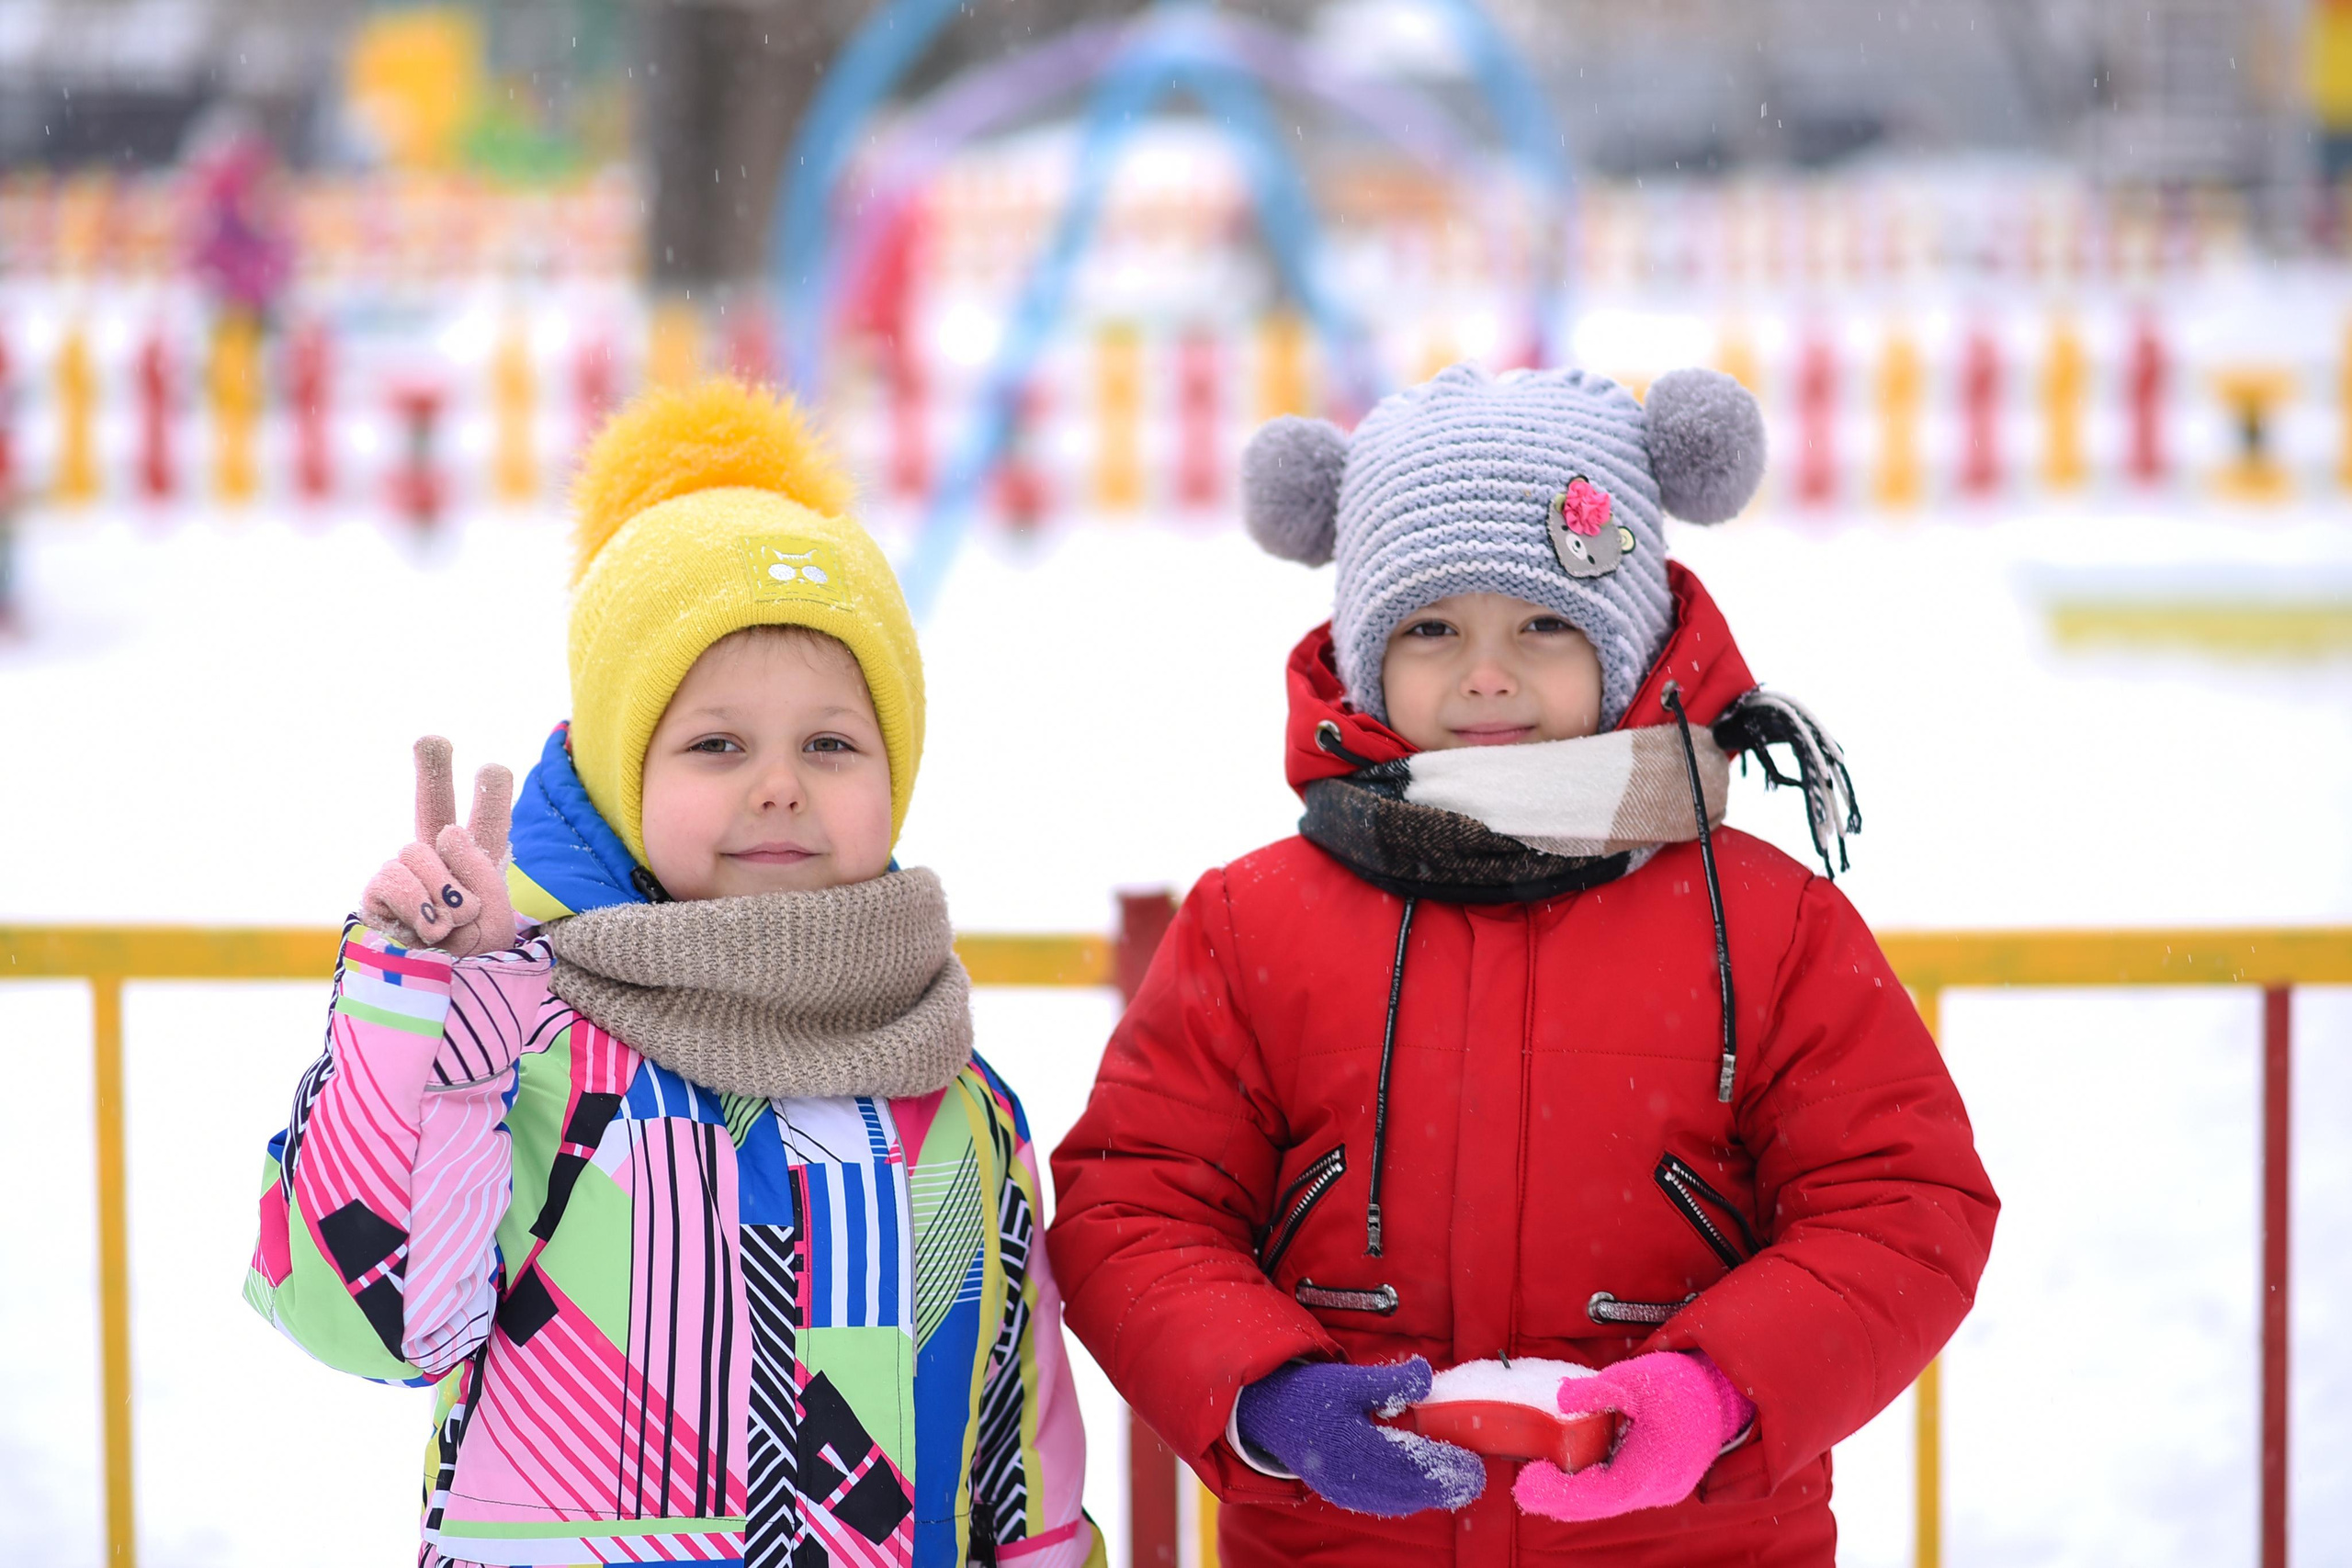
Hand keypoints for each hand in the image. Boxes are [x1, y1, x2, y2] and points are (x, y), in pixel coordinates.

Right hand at [360, 736, 515, 956]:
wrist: (440, 1006)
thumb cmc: (471, 966)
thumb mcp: (495, 918)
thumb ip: (478, 870)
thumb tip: (444, 834)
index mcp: (477, 869)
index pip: (485, 826)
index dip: (489, 797)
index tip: (493, 768)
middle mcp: (439, 865)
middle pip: (433, 808)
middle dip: (432, 770)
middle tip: (433, 739)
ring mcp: (406, 877)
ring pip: (419, 852)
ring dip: (443, 891)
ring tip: (451, 927)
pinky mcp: (375, 897)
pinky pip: (395, 879)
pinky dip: (417, 903)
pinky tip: (428, 930)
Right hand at [1234, 1357, 1484, 1516]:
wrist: (1269, 1414)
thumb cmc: (1311, 1394)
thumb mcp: (1348, 1379)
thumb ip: (1388, 1381)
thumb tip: (1425, 1374)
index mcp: (1351, 1446)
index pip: (1408, 1463)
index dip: (1442, 1465)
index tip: (1471, 1461)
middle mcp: (1348, 1476)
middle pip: (1407, 1489)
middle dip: (1444, 1485)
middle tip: (1475, 1477)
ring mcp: (1343, 1490)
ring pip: (1397, 1501)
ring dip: (1430, 1494)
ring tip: (1459, 1483)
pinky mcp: (1341, 1494)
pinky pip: (1382, 1503)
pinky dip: (1408, 1498)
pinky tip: (1425, 1488)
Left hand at [1512, 1351, 1753, 1522]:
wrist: (1723, 1393)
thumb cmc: (1680, 1384)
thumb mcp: (1634, 1377)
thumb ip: (1598, 1390)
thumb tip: (1563, 1397)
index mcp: (1652, 1467)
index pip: (1599, 1494)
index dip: (1560, 1493)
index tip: (1528, 1480)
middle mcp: (1659, 1487)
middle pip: (1602, 1505)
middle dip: (1560, 1499)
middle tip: (1524, 1486)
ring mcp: (1664, 1488)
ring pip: (1613, 1502)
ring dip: (1577, 1496)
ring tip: (1541, 1482)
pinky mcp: (1664, 1481)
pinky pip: (1625, 1492)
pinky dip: (1597, 1488)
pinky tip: (1575, 1475)